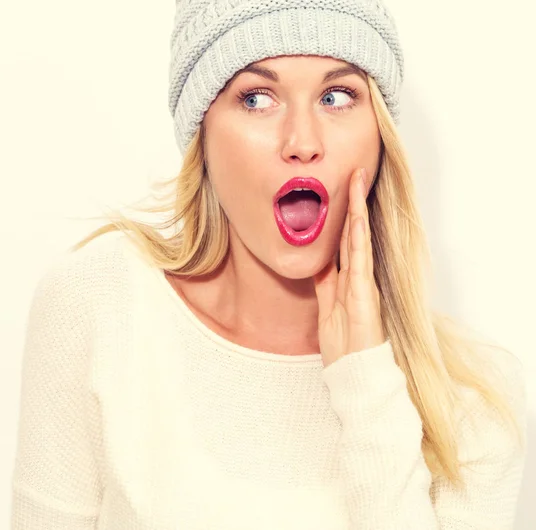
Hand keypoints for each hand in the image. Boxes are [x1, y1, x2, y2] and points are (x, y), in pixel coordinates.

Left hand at [313, 168, 385, 367]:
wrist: (355, 374)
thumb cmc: (343, 346)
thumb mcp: (327, 309)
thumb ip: (324, 285)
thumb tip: (316, 262)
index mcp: (346, 280)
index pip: (344, 240)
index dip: (342, 215)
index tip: (340, 192)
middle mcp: (358, 277)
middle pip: (354, 233)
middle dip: (353, 203)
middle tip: (354, 173)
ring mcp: (363, 284)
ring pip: (359, 239)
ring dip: (357, 210)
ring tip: (358, 182)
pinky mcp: (365, 295)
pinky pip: (360, 260)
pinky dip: (359, 238)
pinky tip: (357, 218)